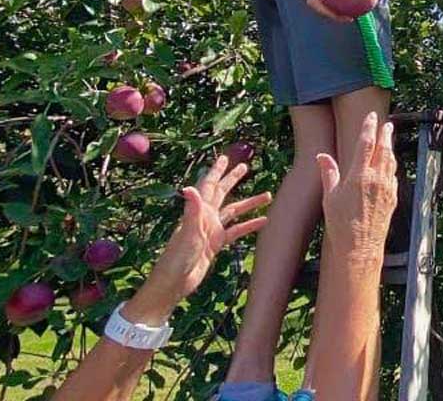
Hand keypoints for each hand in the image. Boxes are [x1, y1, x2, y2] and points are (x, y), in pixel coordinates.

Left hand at [125, 157, 270, 323]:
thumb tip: (190, 187)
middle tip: (245, 167)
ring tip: (268, 195)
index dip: (216, 171)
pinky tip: (264, 222)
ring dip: (249, 203)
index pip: (209, 186)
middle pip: (222, 194)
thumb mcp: (187, 234)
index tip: (225, 157)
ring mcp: (211, 231)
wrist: (174, 284)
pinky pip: (236, 231)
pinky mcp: (216, 244)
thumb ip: (191, 211)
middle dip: (232, 180)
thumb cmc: (177, 259)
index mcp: (198, 212)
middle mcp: (205, 218)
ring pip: (234, 212)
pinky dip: (249, 225)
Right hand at [298, 0, 359, 22]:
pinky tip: (347, 7)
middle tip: (348, 18)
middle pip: (316, 6)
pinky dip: (332, 4)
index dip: (325, 12)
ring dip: (331, 12)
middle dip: (331, 15)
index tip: (338, 15)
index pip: (314, 1)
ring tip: (349, 16)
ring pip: (318, 4)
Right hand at [317, 112, 398, 260]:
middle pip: (384, 149)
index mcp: (359, 176)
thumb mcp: (330, 197)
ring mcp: (387, 188)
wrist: (360, 248)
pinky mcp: (393, 198)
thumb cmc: (341, 225)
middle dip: (385, 134)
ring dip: (390, 148)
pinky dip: (392, 165)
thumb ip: (329, 173)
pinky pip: (394, 176)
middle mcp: (376, 179)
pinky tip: (389, 164)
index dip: (369, 127)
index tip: (371, 117)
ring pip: (391, 161)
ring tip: (389, 139)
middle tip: (386, 124)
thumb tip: (322, 156)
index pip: (366, 143)